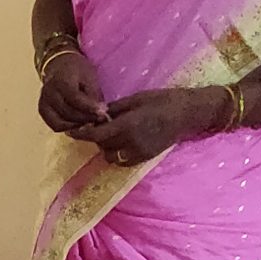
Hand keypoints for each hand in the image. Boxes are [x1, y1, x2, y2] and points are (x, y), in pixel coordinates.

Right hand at [38, 48, 105, 133]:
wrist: (60, 65)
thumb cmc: (77, 70)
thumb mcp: (89, 76)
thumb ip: (93, 95)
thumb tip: (100, 114)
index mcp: (61, 80)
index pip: (75, 98)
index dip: (89, 108)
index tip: (103, 112)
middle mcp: (49, 92)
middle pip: (68, 113)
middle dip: (86, 118)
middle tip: (99, 118)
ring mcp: (43, 103)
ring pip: (61, 123)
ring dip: (77, 125)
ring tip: (90, 122)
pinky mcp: (43, 111)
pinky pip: (55, 126)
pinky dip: (67, 128)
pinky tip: (78, 124)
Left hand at [74, 88, 202, 166]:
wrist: (188, 114)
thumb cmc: (163, 100)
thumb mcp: (137, 99)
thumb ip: (115, 109)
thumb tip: (97, 114)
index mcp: (128, 125)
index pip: (97, 134)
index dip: (82, 134)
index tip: (72, 131)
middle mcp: (131, 143)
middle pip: (102, 145)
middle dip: (97, 136)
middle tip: (99, 125)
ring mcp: (138, 153)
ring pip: (110, 156)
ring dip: (106, 147)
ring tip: (112, 134)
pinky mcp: (144, 158)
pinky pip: (122, 161)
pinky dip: (117, 153)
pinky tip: (122, 142)